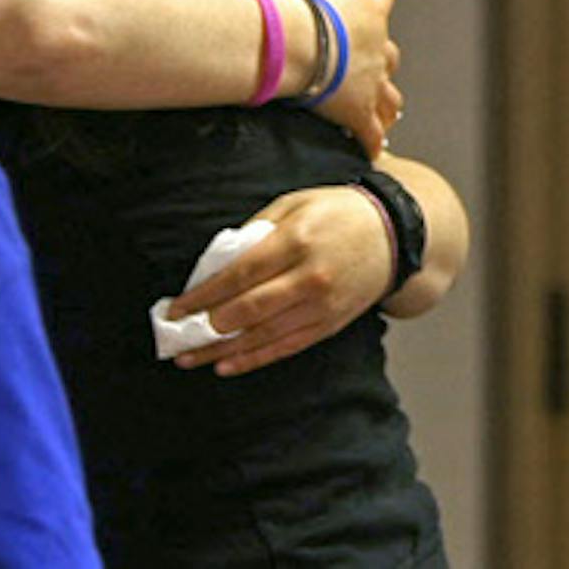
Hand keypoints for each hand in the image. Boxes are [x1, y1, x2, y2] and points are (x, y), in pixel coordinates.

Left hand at [164, 186, 392, 376]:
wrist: (393, 233)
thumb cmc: (337, 213)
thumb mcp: (294, 204)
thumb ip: (256, 231)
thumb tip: (217, 263)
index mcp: (295, 240)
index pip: (238, 275)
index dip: (202, 296)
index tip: (174, 309)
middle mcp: (309, 276)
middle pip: (247, 310)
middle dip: (206, 327)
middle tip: (175, 338)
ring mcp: (321, 304)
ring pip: (263, 335)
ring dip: (222, 350)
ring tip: (190, 358)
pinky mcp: (330, 323)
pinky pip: (286, 347)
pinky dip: (254, 359)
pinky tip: (227, 365)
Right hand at [300, 0, 401, 155]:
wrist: (294, 42)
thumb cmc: (297, 13)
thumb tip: (318, 2)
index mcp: (368, 11)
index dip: (375, 1)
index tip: (369, 1)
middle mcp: (376, 47)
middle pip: (390, 56)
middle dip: (380, 62)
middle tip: (368, 67)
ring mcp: (371, 82)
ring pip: (390, 99)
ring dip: (384, 105)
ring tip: (379, 112)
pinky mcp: (359, 111)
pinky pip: (372, 133)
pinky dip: (372, 143)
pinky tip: (370, 149)